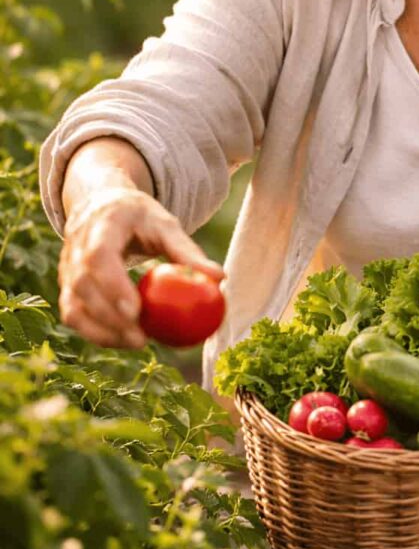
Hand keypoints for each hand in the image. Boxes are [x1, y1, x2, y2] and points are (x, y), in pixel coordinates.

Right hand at [59, 187, 223, 349]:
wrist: (102, 205)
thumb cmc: (140, 217)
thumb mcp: (165, 225)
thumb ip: (187, 251)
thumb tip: (220, 278)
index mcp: (102, 224)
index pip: (99, 256)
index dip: (113, 285)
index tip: (137, 311)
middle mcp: (76, 246)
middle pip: (82, 285)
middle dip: (109, 316)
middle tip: (141, 338)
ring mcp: (67, 268)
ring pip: (73, 305)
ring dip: (102, 331)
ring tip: (137, 343)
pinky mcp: (67, 286)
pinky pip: (74, 315)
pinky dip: (95, 332)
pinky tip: (123, 340)